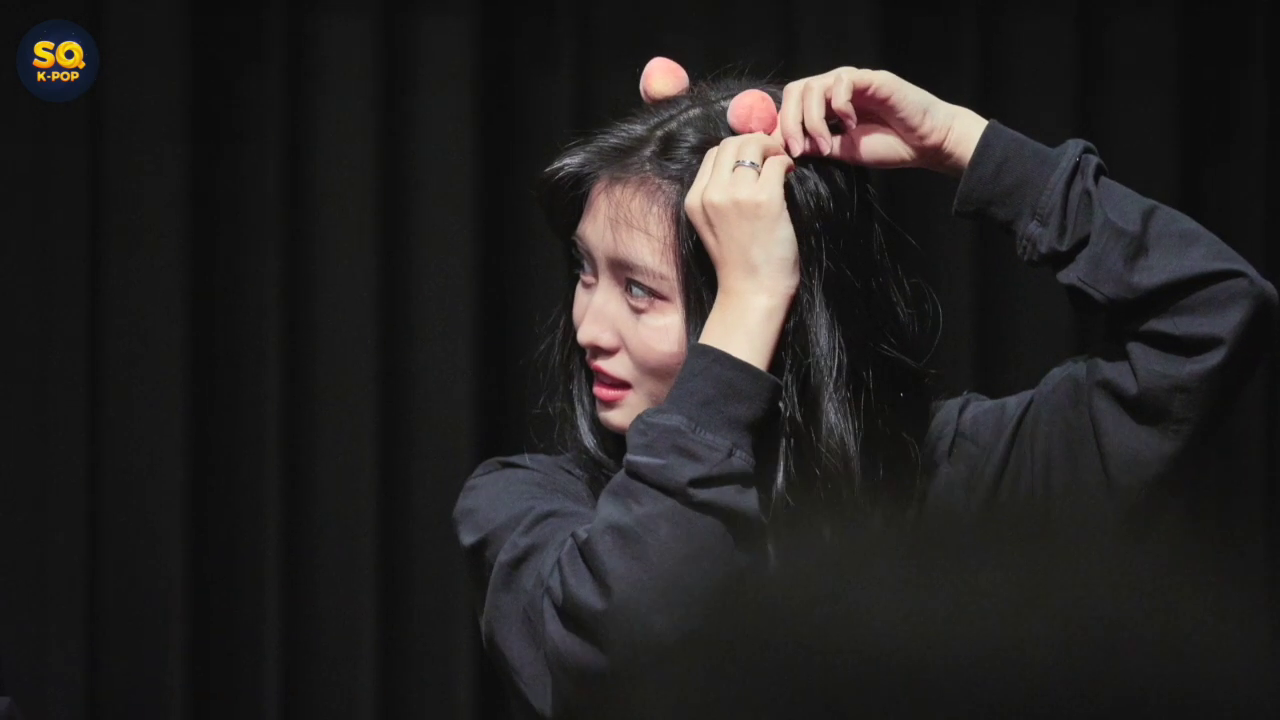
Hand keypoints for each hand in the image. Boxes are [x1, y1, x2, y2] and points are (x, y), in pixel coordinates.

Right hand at [684, 133, 797, 369]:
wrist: (752, 292)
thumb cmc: (738, 263)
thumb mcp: (712, 225)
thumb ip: (718, 196)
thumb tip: (743, 164)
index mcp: (695, 199)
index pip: (713, 154)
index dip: (736, 150)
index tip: (754, 159)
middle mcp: (711, 193)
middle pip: (731, 143)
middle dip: (755, 141)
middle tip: (772, 154)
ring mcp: (736, 195)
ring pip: (753, 145)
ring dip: (772, 148)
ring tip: (782, 162)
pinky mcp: (764, 200)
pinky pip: (777, 162)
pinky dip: (786, 163)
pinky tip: (791, 175)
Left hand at [772, 67, 988, 176]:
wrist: (925, 144)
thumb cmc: (889, 146)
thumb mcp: (842, 151)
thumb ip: (816, 145)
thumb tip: (784, 146)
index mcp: (826, 106)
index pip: (790, 105)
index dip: (780, 126)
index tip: (784, 153)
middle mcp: (835, 89)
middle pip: (795, 91)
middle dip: (789, 122)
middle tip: (797, 149)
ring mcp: (853, 82)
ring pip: (813, 87)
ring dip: (813, 120)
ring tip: (826, 144)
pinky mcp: (871, 78)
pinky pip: (842, 82)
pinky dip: (839, 105)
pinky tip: (851, 124)